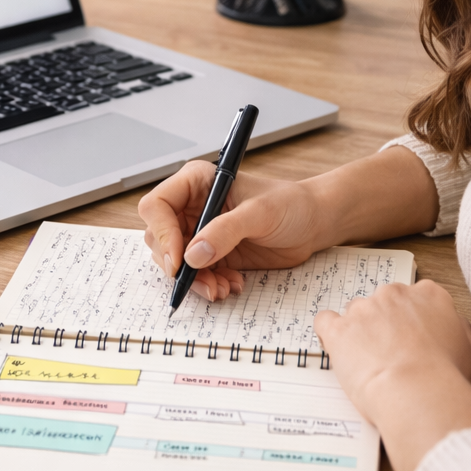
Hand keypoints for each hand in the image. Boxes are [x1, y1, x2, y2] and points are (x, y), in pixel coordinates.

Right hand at [137, 160, 332, 302]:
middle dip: (178, 265)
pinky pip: (195, 274)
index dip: (162, 232)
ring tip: (221, 287)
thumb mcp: (260, 213)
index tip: (179, 259)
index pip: (157, 205)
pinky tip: (231, 285)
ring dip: (194, 280)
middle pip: (159, 238)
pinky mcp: (211, 254)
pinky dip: (207, 285)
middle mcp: (192, 206)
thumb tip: (193, 255)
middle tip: (202, 281)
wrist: (312, 223)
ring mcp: (200, 232)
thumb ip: (226, 231)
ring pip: (175, 261)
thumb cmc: (290, 204)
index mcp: (197, 183)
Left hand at [314, 280, 470, 411]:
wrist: (417, 390)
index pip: (416, 296)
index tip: (411, 336)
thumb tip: (451, 326)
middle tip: (392, 354)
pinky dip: (330, 335)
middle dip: (385, 324)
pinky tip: (339, 349)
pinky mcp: (339, 328)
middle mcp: (395, 294)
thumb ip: (457, 329)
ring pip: (356, 313)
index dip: (412, 319)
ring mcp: (364, 308)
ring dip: (359, 332)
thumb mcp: (469, 349)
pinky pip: (325, 321)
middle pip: (384, 303)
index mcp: (429, 295)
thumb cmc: (446, 376)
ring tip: (369, 362)